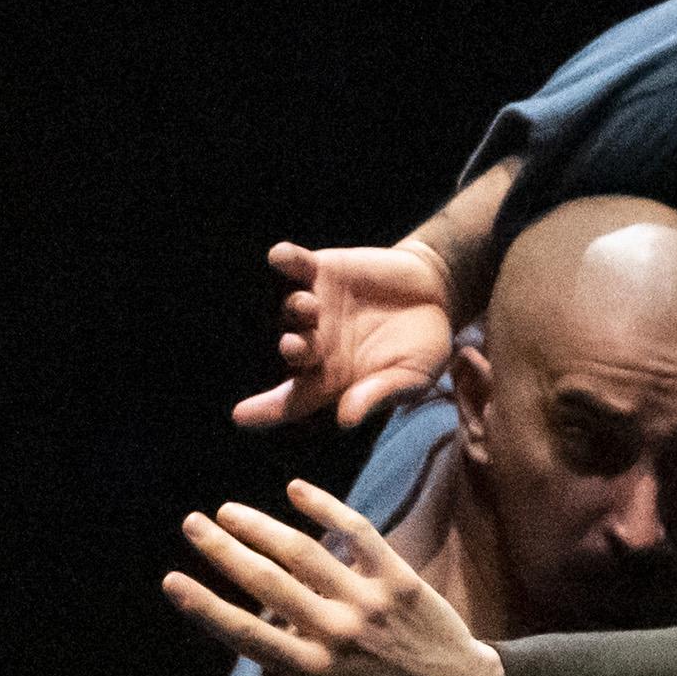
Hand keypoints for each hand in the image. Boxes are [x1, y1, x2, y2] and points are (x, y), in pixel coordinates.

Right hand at [163, 478, 508, 675]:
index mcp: (313, 670)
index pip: (245, 633)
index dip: (205, 606)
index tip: (172, 580)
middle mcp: (335, 632)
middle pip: (267, 582)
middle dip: (224, 550)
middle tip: (193, 524)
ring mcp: (368, 601)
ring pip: (304, 553)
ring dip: (262, 526)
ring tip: (229, 511)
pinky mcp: (397, 577)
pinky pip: (358, 533)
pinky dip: (327, 507)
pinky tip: (295, 489)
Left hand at [233, 239, 458, 427]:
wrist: (436, 295)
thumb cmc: (421, 347)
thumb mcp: (410, 378)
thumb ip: (379, 394)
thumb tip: (346, 419)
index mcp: (333, 379)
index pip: (293, 400)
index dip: (265, 409)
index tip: (240, 416)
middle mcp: (316, 344)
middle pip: (294, 351)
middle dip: (293, 349)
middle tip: (297, 346)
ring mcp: (316, 306)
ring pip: (292, 309)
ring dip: (297, 308)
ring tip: (311, 306)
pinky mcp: (322, 271)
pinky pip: (296, 265)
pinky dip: (286, 259)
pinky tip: (280, 256)